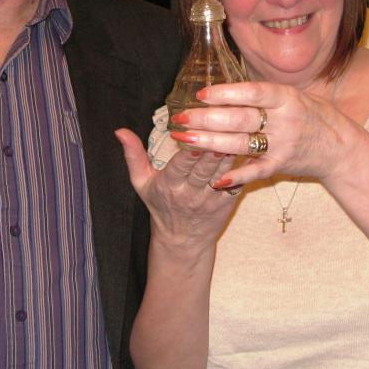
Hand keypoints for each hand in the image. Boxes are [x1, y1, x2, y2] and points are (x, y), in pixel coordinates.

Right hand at [115, 128, 238, 247]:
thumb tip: (120, 131)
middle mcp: (190, 193)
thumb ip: (133, 155)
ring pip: (223, 172)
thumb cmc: (160, 205)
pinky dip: (242, 166)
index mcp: (168, 185)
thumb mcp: (141, 182)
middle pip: (204, 167)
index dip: (189, 150)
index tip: (195, 133)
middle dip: (213, 147)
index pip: (180, 165)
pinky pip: (236, 181)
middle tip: (223, 127)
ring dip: (231, 152)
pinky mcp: (227, 202)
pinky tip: (248, 147)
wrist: (182, 240)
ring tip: (237, 131)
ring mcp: (210, 198)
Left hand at [166, 81, 356, 188]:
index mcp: (286, 98)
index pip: (252, 93)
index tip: (200, 94)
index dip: (225, 93)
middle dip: (206, 119)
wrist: (339, 147)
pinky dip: (236, 177)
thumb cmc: (311, 115)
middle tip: (180, 119)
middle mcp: (285, 120)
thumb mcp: (293, 95)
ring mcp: (283, 145)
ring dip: (210, 143)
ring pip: (241, 145)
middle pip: (240, 119)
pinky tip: (215, 179)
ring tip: (185, 139)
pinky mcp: (282, 165)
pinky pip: (256, 172)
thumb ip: (262, 95)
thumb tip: (223, 90)